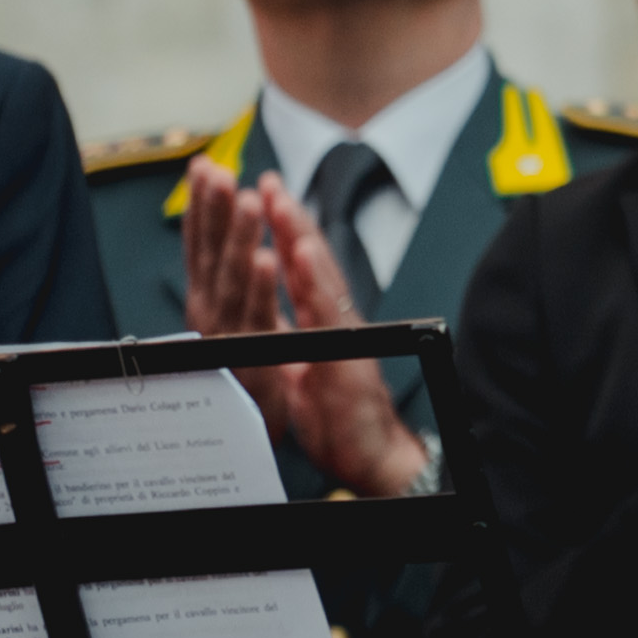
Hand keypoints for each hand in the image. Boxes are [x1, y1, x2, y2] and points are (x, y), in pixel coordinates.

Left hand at [183, 165, 428, 497]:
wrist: (371, 458)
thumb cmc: (340, 420)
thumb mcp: (303, 376)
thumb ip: (291, 343)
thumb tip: (268, 324)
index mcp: (320, 325)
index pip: (299, 269)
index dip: (282, 230)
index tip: (266, 192)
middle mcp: (335, 322)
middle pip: (310, 261)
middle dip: (288, 218)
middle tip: (269, 180)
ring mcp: (343, 336)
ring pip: (319, 277)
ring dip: (300, 236)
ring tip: (282, 203)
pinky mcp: (346, 357)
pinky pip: (327, 314)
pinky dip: (315, 281)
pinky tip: (303, 255)